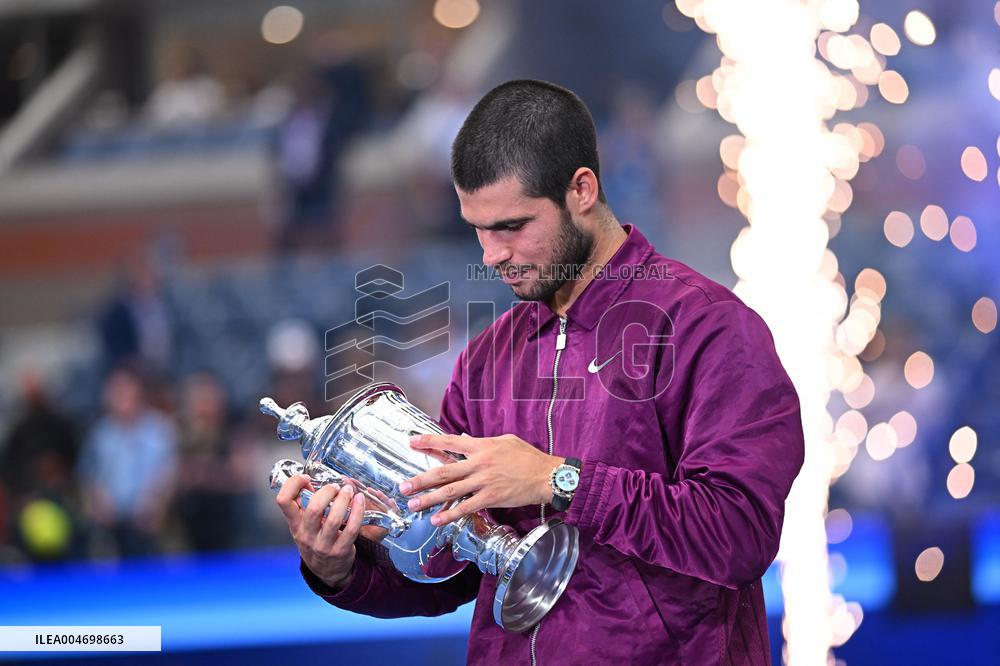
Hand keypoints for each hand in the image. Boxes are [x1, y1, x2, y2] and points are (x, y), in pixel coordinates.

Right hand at [276, 474, 376, 589]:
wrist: (326, 571)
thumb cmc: (315, 539)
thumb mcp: (303, 524)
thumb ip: (305, 503)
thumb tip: (308, 479)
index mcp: (294, 524)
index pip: (283, 501)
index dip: (292, 484)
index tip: (304, 477)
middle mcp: (306, 534)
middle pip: (313, 509)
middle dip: (327, 492)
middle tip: (335, 486)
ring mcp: (323, 544)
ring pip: (334, 519)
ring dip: (344, 500)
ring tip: (349, 491)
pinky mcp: (340, 550)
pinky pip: (351, 528)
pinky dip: (358, 511)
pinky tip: (360, 501)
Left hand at [400, 433, 561, 526]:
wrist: (546, 475)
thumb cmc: (528, 457)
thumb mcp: (505, 441)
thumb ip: (483, 441)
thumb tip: (465, 438)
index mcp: (481, 446)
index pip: (450, 442)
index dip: (430, 442)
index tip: (412, 442)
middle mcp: (479, 463)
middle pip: (444, 471)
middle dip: (421, 479)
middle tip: (403, 486)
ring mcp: (483, 482)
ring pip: (451, 491)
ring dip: (429, 499)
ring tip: (413, 504)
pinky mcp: (490, 498)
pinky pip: (466, 507)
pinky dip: (450, 514)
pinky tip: (437, 520)